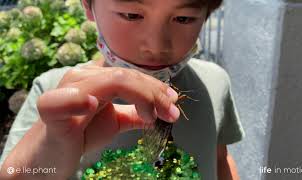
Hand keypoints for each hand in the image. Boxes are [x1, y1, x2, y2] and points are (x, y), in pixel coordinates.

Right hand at [0, 62, 179, 178]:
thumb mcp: (114, 122)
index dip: (155, 87)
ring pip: (111, 81)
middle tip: (171, 112)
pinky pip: (60, 101)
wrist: (49, 156)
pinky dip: (76, 100)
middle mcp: (83, 76)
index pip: (132, 75)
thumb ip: (134, 114)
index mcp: (97, 77)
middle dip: (154, 93)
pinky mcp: (51, 111)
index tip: (173, 104)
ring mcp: (66, 90)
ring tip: (152, 116)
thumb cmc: (80, 134)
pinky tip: (91, 104)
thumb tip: (161, 112)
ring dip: (140, 96)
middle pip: (126, 76)